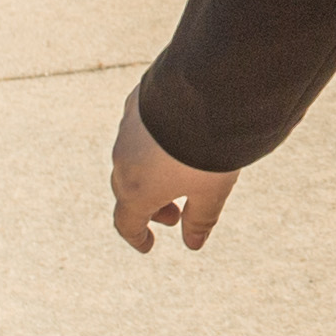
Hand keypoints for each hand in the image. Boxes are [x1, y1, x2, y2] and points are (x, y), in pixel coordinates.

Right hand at [112, 88, 237, 254]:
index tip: (150, 244)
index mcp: (136, 190)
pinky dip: (152, 142)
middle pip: (127, 191)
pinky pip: (139, 129)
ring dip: (150, 174)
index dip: (137, 237)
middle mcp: (123, 159)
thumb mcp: (212, 190)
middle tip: (175, 214)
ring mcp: (127, 128)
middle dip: (149, 206)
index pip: (126, 222)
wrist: (204, 90)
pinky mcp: (137, 101)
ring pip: (132, 158)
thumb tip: (193, 244)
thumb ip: (200, 219)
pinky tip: (175, 137)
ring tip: (179, 176)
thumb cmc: (208, 149)